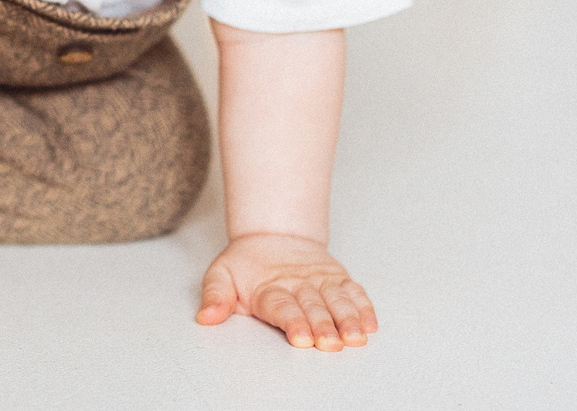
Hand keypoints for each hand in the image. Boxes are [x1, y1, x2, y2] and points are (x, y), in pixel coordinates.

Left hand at [197, 232, 377, 350]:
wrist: (273, 233)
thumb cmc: (247, 264)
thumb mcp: (222, 274)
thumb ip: (216, 297)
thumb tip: (206, 317)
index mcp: (269, 287)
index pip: (282, 306)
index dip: (293, 322)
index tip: (301, 338)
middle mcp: (298, 284)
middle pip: (312, 306)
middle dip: (323, 326)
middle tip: (331, 343)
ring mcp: (321, 280)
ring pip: (337, 300)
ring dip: (348, 319)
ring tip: (356, 337)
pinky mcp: (338, 278)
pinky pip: (354, 291)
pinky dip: (364, 306)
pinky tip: (370, 324)